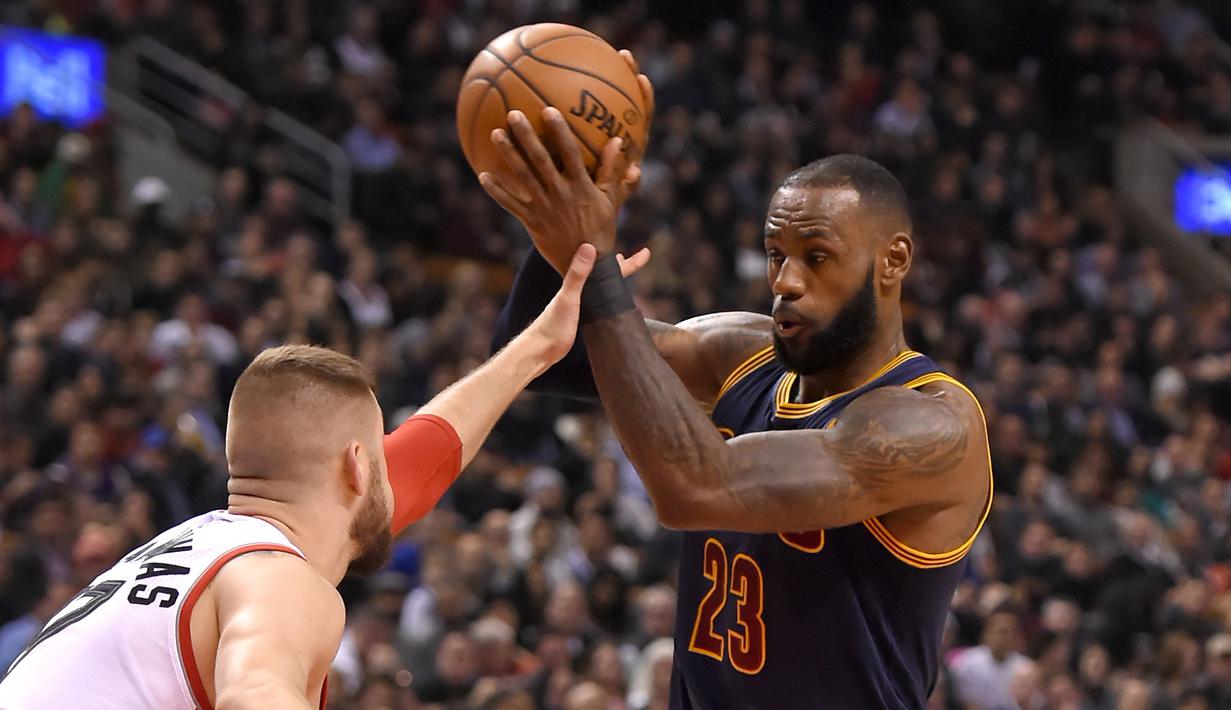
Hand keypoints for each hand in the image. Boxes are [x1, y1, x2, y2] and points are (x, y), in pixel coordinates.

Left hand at [480, 50, 654, 274]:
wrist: (587, 264)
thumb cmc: (601, 228)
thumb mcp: (611, 198)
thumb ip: (611, 169)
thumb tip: (617, 140)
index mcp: (581, 186)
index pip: (569, 152)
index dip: (559, 131)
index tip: (549, 110)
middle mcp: (560, 193)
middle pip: (540, 160)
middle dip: (526, 135)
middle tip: (513, 114)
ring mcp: (544, 207)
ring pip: (522, 176)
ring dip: (508, 154)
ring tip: (495, 133)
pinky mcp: (532, 221)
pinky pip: (511, 204)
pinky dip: (496, 191)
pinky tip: (483, 176)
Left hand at [526, 244, 651, 364]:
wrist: (539, 349)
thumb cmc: (551, 325)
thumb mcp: (568, 297)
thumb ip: (577, 274)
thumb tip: (589, 246)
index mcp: (579, 281)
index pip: (608, 267)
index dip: (628, 261)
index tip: (646, 253)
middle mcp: (579, 288)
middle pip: (606, 273)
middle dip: (624, 265)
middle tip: (640, 257)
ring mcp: (580, 301)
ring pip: (602, 284)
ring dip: (614, 276)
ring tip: (624, 267)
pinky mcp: (579, 314)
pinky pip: (598, 298)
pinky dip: (607, 293)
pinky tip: (608, 296)